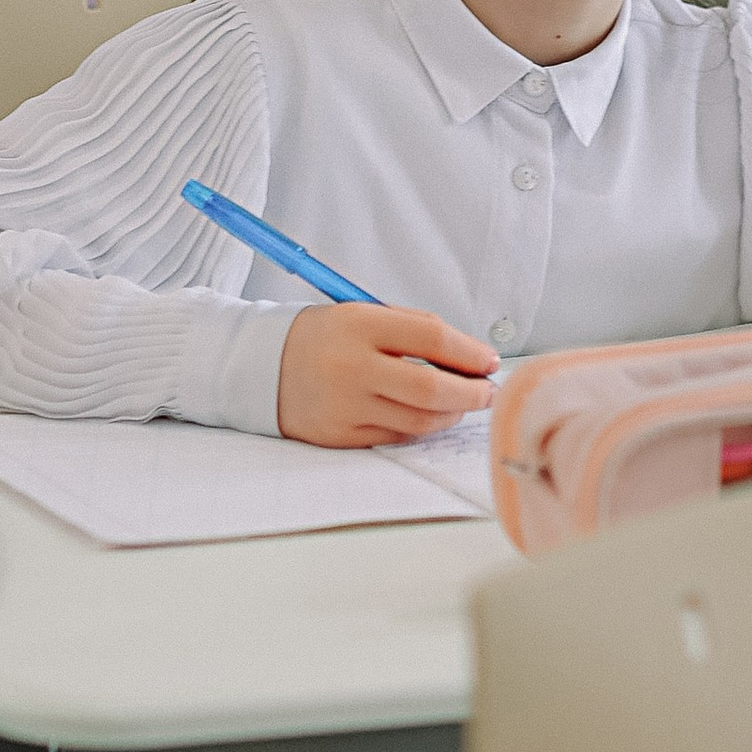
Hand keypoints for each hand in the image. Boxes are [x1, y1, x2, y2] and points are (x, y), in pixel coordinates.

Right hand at [278, 303, 499, 446]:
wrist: (262, 366)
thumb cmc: (325, 337)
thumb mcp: (363, 315)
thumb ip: (414, 330)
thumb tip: (470, 356)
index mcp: (360, 325)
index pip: (432, 337)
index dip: (469, 352)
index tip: (489, 361)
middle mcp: (353, 367)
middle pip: (431, 388)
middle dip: (471, 393)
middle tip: (488, 392)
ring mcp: (346, 406)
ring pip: (419, 419)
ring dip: (451, 414)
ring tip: (462, 404)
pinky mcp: (340, 436)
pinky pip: (396, 436)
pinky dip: (421, 427)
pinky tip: (430, 416)